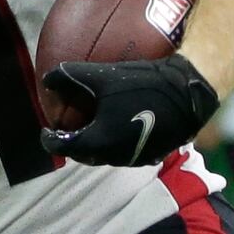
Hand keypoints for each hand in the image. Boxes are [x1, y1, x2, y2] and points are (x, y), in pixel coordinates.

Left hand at [42, 55, 221, 167]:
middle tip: (68, 127)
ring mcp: (135, 158)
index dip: (49, 139)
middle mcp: (115, 157)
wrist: (188, 93)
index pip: (62, 148)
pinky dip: (115, 141)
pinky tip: (118, 122)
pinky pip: (124, 151)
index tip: (46, 129)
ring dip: (95, 142)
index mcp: (98, 142)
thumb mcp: (102, 75)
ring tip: (92, 124)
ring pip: (105, 155)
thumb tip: (46, 79)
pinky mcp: (152, 155)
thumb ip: (69, 77)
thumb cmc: (143, 85)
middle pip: (84, 154)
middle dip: (73, 142)